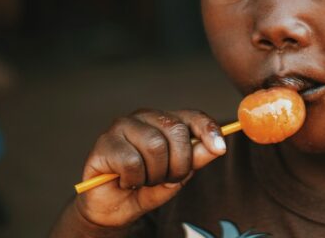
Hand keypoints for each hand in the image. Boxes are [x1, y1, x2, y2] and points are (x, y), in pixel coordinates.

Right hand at [74, 109, 226, 228]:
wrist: (113, 208)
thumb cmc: (145, 187)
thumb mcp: (177, 176)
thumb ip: (195, 160)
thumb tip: (217, 146)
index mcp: (166, 120)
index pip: (193, 117)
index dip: (208, 131)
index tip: (220, 149)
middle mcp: (145, 117)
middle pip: (176, 131)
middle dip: (179, 164)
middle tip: (167, 179)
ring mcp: (123, 126)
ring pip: (155, 146)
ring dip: (155, 174)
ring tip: (144, 180)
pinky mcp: (104, 143)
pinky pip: (131, 162)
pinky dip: (134, 179)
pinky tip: (126, 181)